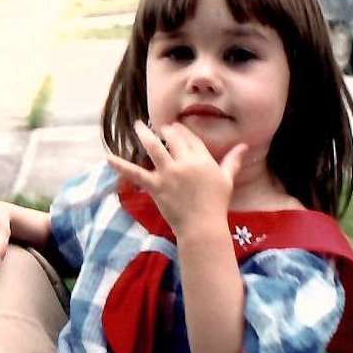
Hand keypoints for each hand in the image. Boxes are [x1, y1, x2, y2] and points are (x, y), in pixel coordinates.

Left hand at [107, 120, 245, 236]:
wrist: (202, 228)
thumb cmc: (216, 205)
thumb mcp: (226, 180)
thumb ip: (232, 161)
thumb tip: (244, 145)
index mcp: (203, 160)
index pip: (191, 139)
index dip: (181, 131)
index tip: (174, 126)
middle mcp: (185, 163)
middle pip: (173, 140)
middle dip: (165, 131)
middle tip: (158, 127)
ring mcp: (169, 174)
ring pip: (154, 148)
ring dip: (144, 134)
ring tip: (137, 125)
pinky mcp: (156, 186)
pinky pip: (136, 173)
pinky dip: (121, 166)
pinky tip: (108, 157)